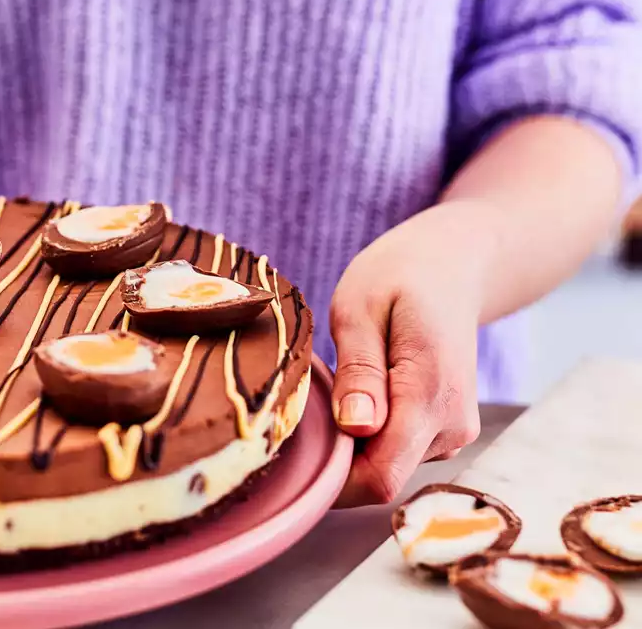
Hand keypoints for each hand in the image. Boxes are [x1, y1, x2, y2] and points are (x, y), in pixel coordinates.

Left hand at [329, 203, 492, 506]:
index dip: (331, 479)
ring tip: (339, 387)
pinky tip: (357, 395)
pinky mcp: (445, 433)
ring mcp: (452, 434)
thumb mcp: (360, 310)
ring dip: (349, 445)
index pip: (380, 476)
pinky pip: (395, 453)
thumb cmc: (399, 277)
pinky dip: (366, 437)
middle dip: (334, 460)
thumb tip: (356, 427)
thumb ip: (359, 371)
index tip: (294, 447)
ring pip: (385, 468)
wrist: (452, 266)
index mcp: (430, 395)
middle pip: (379, 479)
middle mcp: (450, 427)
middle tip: (307, 406)